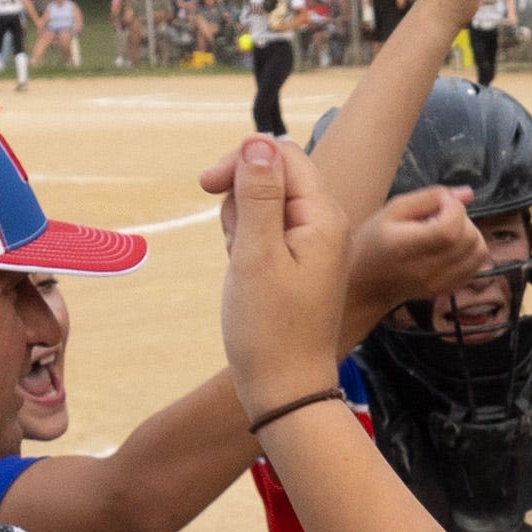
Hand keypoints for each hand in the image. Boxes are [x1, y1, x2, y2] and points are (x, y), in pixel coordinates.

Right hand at [201, 136, 350, 415]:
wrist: (284, 389)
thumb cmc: (269, 329)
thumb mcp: (255, 254)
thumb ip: (257, 193)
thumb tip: (257, 142)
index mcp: (324, 216)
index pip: (281, 154)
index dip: (240, 161)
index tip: (206, 186)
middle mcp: (325, 225)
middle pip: (271, 177)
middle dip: (240, 200)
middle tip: (237, 246)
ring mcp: (313, 245)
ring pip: (262, 206)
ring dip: (240, 227)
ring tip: (242, 267)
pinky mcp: (298, 264)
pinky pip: (265, 235)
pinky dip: (246, 247)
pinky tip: (246, 277)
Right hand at [347, 184, 483, 332]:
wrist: (366, 284)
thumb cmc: (374, 241)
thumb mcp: (393, 210)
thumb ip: (429, 197)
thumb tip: (467, 193)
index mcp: (406, 248)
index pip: (450, 230)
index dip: (454, 209)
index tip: (440, 203)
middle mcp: (426, 271)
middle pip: (469, 239)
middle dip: (462, 219)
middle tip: (440, 216)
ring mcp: (439, 284)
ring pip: (479, 252)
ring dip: (470, 234)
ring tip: (448, 230)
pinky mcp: (447, 290)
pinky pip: (476, 266)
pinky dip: (470, 251)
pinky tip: (451, 246)